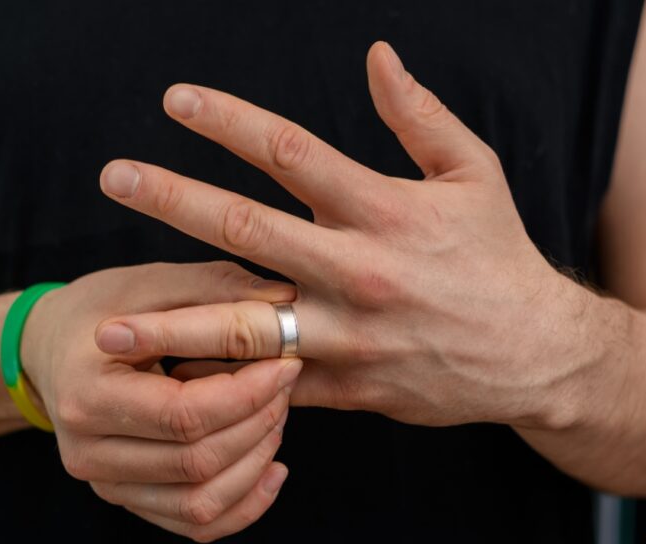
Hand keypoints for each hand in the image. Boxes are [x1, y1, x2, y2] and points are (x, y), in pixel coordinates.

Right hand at [22, 261, 301, 541]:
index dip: (246, 394)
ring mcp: (103, 483)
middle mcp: (86, 451)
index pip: (182, 414)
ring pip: (199, 504)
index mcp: (87, 394)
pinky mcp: (125, 499)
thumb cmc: (102, 310)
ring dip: (255, 464)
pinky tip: (272, 469)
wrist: (49, 351)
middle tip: (287, 386)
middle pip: (196, 462)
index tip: (286, 365)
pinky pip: (194, 524)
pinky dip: (244, 505)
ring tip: (277, 419)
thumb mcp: (150, 283)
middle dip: (257, 424)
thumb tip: (288, 298)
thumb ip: (215, 288)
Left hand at [96, 42, 587, 429]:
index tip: (173, 100)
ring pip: (247, 328)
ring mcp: (349, 336)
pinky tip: (170, 381)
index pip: (292, 151)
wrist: (536, 355)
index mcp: (384, 210)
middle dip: (172, 200)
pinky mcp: (347, 388)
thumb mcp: (474, 173)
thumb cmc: (497, 256)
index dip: (228, 121)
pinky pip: (272, 388)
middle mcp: (358, 271)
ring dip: (173, 326)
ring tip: (109, 325)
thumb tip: (376, 54)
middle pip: (247, 228)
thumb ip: (421, 115)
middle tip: (112, 177)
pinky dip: (224, 384)